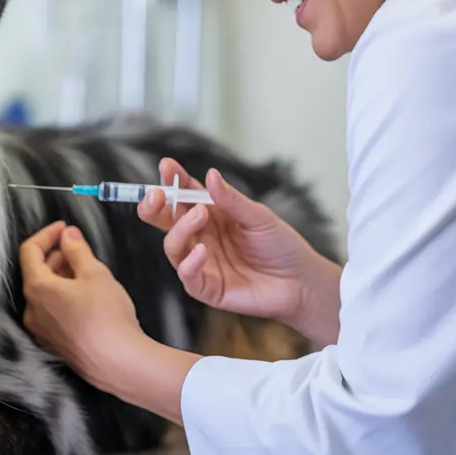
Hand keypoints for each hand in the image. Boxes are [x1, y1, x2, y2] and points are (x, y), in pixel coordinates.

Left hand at [20, 221, 198, 424]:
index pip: (30, 251)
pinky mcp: (54, 345)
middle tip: (79, 249)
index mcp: (36, 288)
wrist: (118, 363)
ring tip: (86, 272)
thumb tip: (67, 235)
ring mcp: (41, 331)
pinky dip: (63, 298)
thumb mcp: (95, 273)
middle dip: (56, 256)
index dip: (47, 234)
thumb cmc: (106, 315)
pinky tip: (86, 298)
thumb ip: (77, 250)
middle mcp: (31, 310)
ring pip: (45, 294)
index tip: (64, 227)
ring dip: (60, 277)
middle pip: (36, 273)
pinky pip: (52, 313)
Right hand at [137, 158, 341, 345]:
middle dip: (154, 206)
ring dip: (179, 229)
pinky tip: (202, 251)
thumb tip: (210, 175)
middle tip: (158, 195)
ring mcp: (200, 263)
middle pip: (164, 221)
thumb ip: (232, 200)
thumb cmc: (281, 246)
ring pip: (172, 246)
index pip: (183, 195)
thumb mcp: (259, 216)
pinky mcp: (206, 288)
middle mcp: (199, 237)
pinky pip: (187, 275)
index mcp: (210, 215)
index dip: (172, 180)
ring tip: (199, 215)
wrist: (301, 282)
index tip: (167, 166)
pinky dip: (189, 263)